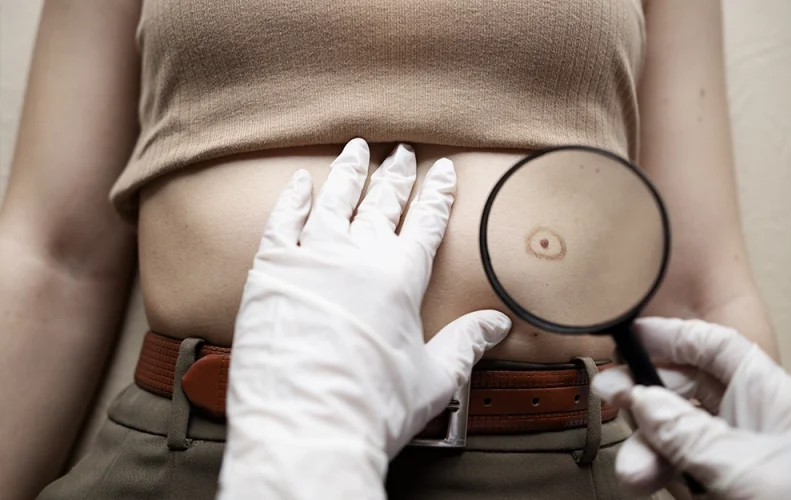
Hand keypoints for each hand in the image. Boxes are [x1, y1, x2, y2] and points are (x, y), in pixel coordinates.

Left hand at [217, 139, 510, 499]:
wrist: (307, 426)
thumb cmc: (372, 407)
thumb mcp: (435, 377)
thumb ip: (466, 342)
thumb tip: (498, 324)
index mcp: (401, 277)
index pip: (426, 221)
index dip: (437, 193)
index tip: (442, 170)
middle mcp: (358, 255)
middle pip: (382, 201)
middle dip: (396, 174)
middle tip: (403, 151)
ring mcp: (311, 257)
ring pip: (334, 199)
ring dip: (349, 172)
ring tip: (357, 148)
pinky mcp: (270, 270)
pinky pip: (282, 221)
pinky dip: (292, 198)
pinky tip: (299, 181)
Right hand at [592, 317, 790, 499]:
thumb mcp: (750, 471)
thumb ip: (692, 436)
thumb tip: (644, 402)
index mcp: (770, 397)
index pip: (715, 348)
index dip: (672, 336)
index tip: (630, 338)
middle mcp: (751, 421)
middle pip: (686, 391)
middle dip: (647, 398)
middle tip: (613, 398)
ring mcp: (736, 457)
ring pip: (678, 435)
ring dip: (649, 449)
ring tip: (635, 473)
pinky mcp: (724, 487)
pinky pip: (683, 471)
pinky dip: (663, 475)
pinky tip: (654, 485)